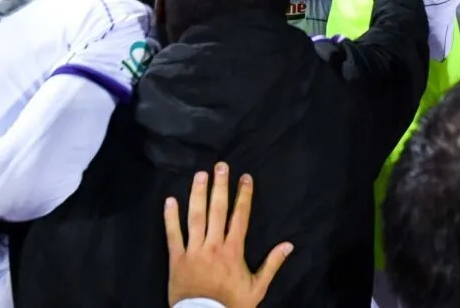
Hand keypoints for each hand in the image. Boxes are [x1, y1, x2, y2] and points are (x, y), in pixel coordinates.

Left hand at [165, 166, 290, 307]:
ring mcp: (194, 250)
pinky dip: (170, 217)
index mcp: (233, 250)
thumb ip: (272, 264)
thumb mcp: (257, 288)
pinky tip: (170, 200)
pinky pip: (172, 235)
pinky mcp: (177, 258)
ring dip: (198, 194)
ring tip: (199, 175)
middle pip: (217, 210)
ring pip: (196, 217)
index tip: (245, 177)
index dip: (243, 195)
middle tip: (220, 166)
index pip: (240, 216)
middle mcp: (214, 245)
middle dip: (220, 186)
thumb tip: (289, 245)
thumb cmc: (231, 304)